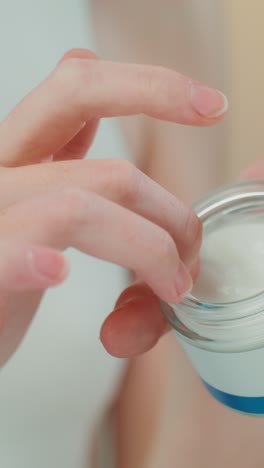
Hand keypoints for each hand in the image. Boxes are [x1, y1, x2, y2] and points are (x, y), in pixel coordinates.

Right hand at [0, 49, 226, 364]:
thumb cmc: (0, 273)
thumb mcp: (31, 202)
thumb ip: (55, 159)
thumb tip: (88, 118)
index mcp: (19, 155)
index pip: (79, 90)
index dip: (150, 87)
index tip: (209, 108)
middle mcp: (1, 173)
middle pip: (106, 170)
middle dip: (168, 212)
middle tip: (191, 252)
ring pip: (78, 207)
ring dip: (145, 249)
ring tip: (169, 287)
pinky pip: (9, 249)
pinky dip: (32, 260)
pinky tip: (56, 273)